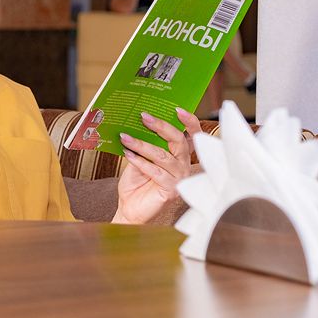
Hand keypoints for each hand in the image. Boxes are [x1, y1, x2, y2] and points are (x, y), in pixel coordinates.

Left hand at [112, 109, 201, 225]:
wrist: (129, 208)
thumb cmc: (137, 181)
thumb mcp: (140, 156)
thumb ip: (145, 142)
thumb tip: (138, 121)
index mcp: (179, 155)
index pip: (192, 135)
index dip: (189, 122)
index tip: (177, 109)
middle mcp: (183, 165)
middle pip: (179, 141)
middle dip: (161, 127)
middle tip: (144, 117)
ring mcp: (179, 178)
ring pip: (164, 156)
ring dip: (142, 145)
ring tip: (125, 137)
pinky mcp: (171, 190)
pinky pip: (156, 172)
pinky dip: (140, 162)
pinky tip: (128, 155)